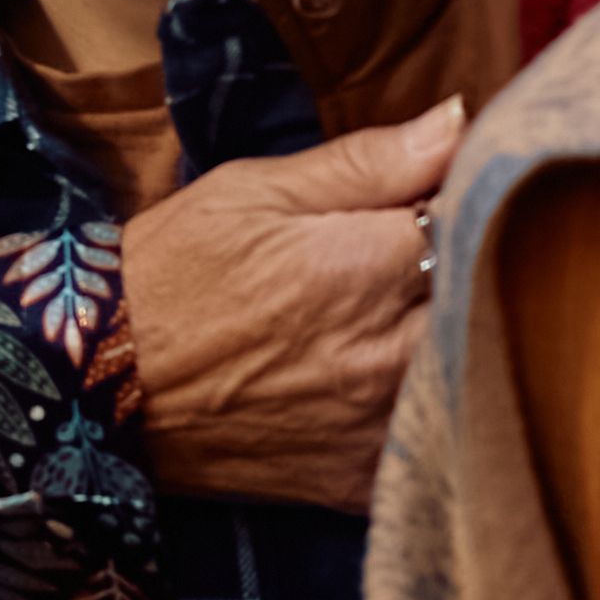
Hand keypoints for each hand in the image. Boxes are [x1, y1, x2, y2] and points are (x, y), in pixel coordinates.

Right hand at [119, 97, 461, 504]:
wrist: (100, 387)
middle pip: (499, 304)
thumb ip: (368, 161)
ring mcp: (385, 425)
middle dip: (489, 273)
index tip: (459, 197)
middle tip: (441, 258)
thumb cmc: (172, 273)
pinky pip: (442, 445)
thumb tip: (461, 119)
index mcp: (369, 266)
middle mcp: (391, 351)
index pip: (484, 223)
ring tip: (417, 318)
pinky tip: (402, 386)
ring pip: (483, 373)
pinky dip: (440, 413)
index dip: (480, 206)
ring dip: (474, 341)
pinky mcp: (369, 480)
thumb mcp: (254, 192)